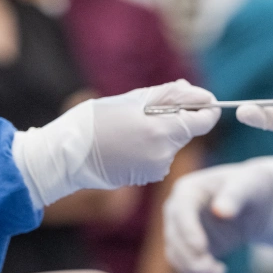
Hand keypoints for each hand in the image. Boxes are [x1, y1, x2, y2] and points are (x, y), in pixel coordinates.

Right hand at [12, 80, 218, 208]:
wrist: (67, 154)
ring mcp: (156, 168)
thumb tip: (201, 96)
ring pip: (172, 144)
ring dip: (162, 133)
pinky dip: (151, 147)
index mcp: (161, 130)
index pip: (205, 120)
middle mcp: (163, 153)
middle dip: (176, 118)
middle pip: (187, 131)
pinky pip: (159, 157)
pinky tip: (128, 143)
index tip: (197, 101)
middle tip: (146, 110)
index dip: (205, 109)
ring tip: (131, 128)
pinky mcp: (146, 177)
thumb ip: (172, 95)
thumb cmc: (96, 120)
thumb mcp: (133, 99)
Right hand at [163, 155, 272, 272]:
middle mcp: (178, 209)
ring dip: (192, 268)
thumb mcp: (248, 186)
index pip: (181, 210)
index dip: (188, 230)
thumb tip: (220, 211)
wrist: (256, 203)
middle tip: (212, 269)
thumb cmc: (251, 187)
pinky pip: (184, 264)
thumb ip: (234, 196)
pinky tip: (219, 272)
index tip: (201, 247)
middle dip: (190, 256)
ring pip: (176, 254)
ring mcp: (181, 230)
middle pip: (174, 236)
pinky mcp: (189, 247)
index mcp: (188, 189)